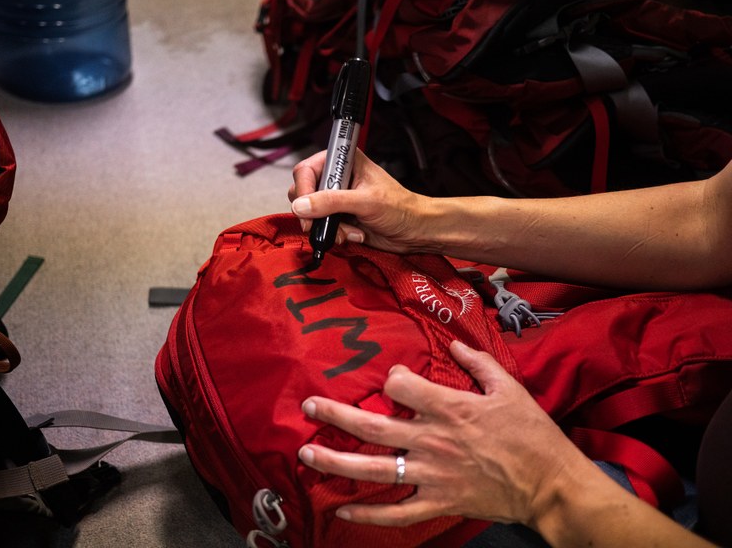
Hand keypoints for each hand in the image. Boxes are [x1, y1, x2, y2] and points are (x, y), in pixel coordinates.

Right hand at [288, 150, 430, 253]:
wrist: (414, 231)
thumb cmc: (401, 208)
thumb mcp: (366, 202)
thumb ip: (332, 202)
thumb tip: (302, 205)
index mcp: (344, 161)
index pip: (307, 170)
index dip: (303, 189)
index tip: (306, 208)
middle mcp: (338, 178)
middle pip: (303, 192)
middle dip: (313, 213)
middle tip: (322, 224)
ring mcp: (337, 199)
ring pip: (311, 213)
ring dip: (328, 227)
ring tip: (348, 231)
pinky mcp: (340, 217)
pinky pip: (323, 227)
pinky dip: (335, 235)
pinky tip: (354, 234)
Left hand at [297, 341, 592, 527]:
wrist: (550, 484)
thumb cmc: (531, 433)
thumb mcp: (509, 388)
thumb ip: (477, 363)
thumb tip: (454, 344)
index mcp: (449, 407)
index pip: (400, 387)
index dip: (391, 378)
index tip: (393, 380)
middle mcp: (432, 440)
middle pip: (372, 425)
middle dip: (335, 415)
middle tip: (308, 407)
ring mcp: (432, 474)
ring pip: (374, 469)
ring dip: (336, 462)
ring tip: (306, 455)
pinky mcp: (438, 502)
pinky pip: (397, 512)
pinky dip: (368, 513)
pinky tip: (341, 509)